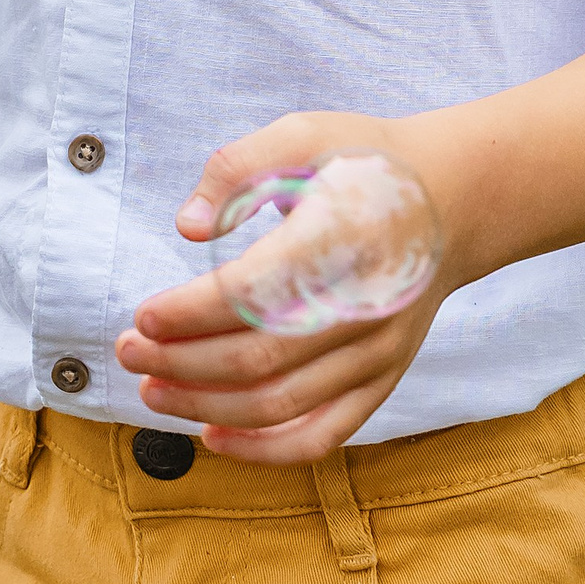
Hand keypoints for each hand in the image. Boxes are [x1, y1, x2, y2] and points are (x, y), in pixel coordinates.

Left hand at [113, 107, 466, 465]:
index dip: (188, 313)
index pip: (252, 295)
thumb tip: (188, 227)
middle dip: (180, 363)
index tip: (142, 312)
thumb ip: (237, 169)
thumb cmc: (366, 161)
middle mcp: (366, 307)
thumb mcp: (304, 134)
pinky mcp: (384, 379)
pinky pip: (323, 436)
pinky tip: (213, 435)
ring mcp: (379, 352)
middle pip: (257, 359)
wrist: (456, 198)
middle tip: (128, 350)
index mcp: (342, 239)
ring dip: (205, 406)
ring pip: (280, 404)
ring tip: (152, 389)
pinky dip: (265, 449)